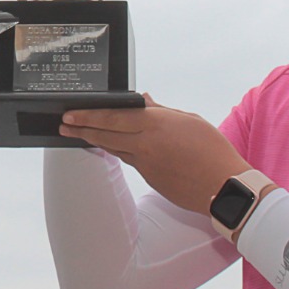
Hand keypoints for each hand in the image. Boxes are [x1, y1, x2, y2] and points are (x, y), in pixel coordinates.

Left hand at [58, 94, 251, 213]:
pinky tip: (109, 145)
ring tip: (77, 134)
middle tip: (63, 124)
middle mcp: (146, 144)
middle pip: (106, 134)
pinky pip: (129, 160)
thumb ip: (162, 111)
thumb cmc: (212, 150)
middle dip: (81, 128)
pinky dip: (117, 150)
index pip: (113, 117)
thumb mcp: (189, 121)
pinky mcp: (150, 178)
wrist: (225, 188)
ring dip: (95, 140)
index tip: (71, 113)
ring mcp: (146, 164)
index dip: (89, 115)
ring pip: (114, 148)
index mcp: (155, 124)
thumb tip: (145, 100)